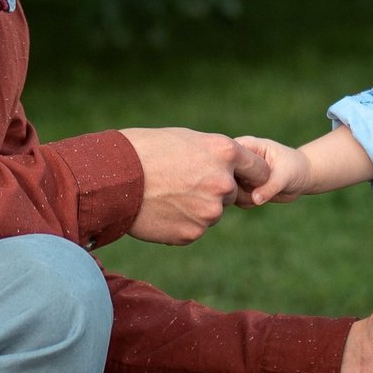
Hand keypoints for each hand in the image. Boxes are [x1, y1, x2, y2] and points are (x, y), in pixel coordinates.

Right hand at [120, 128, 269, 244]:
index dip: (250, 174)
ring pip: (212, 212)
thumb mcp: (186, 139)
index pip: (260, 169)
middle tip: (181, 183)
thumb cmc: (145, 150)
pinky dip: (180, 222)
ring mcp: (209, 212)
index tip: (244, 179)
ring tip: (165, 195)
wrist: (112, 177)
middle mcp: (223, 183)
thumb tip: (230, 169)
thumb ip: (215, 155)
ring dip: (196, 207)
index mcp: (225, 153)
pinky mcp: (193, 233)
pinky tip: (160, 210)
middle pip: (231, 193)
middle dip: (214, 190)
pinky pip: (194, 229)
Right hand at [231, 136, 310, 205]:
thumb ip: (269, 186)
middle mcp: (238, 160)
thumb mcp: (284, 175)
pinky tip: (258, 199)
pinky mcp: (240, 188)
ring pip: (227, 188)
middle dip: (235, 186)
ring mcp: (238, 174)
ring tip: (259, 194)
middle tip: (254, 188)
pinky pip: (235, 199)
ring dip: (241, 196)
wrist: (302, 177)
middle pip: (222, 173)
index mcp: (245, 146)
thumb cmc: (295, 168)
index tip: (246, 178)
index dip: (229, 167)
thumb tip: (254, 199)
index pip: (226, 153)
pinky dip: (245, 202)